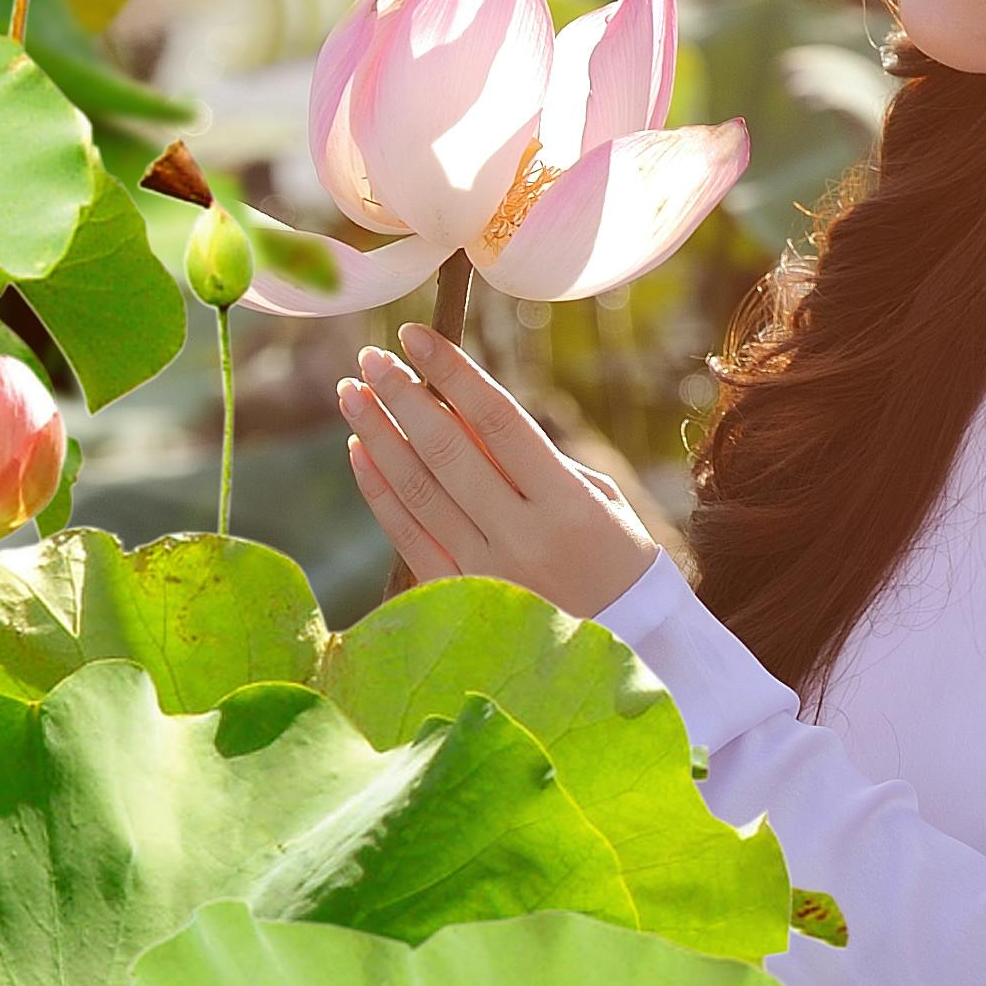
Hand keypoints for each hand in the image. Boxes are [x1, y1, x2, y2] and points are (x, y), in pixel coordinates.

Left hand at [337, 323, 663, 619]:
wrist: (632, 649)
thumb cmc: (618, 558)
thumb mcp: (596, 498)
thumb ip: (535, 459)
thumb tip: (463, 412)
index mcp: (567, 503)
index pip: (497, 420)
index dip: (452, 373)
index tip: (415, 336)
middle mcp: (523, 537)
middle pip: (447, 451)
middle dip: (402, 397)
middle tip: (371, 358)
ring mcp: (486, 572)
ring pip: (418, 491)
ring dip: (379, 436)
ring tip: (352, 395)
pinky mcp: (461, 600)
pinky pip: (407, 537)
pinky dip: (379, 492)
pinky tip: (359, 453)